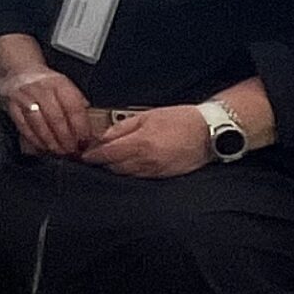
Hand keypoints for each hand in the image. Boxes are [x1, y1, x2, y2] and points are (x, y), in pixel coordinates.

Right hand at [0, 63, 95, 157]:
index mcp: (59, 84)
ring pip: (40, 125)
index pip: (73, 108)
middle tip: (72, 150)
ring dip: (51, 142)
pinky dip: (35, 140)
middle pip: (56, 119)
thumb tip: (90, 123)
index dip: (80, 127)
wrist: (17, 72)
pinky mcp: (12, 107)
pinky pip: (24, 127)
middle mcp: (42, 89)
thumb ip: (77, 102)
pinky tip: (43, 147)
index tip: (85, 140)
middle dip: (66, 139)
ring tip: (59, 152)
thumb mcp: (64, 85)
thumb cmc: (44, 83)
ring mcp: (25, 98)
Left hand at [81, 105, 213, 178]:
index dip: (93, 156)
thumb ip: (122, 127)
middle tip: (96, 155)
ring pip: (125, 174)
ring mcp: (155, 171)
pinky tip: (128, 164)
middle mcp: (146, 161)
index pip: (107, 154)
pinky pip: (139, 177)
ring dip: (115, 168)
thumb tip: (104, 137)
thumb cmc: (181, 120)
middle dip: (103, 162)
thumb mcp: (147, 116)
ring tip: (111, 159)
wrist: (209, 133)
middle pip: (113, 167)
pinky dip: (130, 172)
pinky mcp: (163, 177)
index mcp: (140, 143)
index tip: (84, 155)